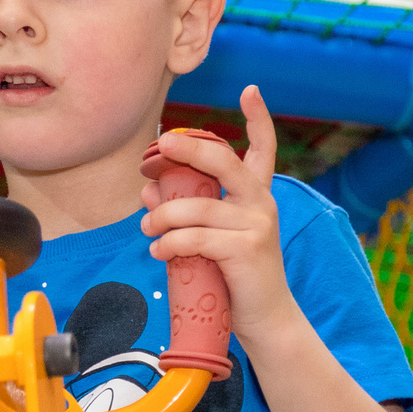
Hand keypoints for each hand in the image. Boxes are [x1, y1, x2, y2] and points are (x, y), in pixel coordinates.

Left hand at [139, 84, 301, 341]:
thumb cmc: (235, 278)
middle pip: (224, 162)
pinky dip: (170, 244)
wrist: (265, 320)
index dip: (259, 119)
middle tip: (161, 148)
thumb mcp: (210, 239)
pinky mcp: (246, 250)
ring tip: (146, 228)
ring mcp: (256, 225)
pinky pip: (196, 238)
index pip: (263, 150)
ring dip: (162, 217)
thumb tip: (148, 190)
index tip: (250, 91)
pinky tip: (158, 251)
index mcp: (257, 196)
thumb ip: (185, 212)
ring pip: (197, 208)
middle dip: (190, 150)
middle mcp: (261, 204)